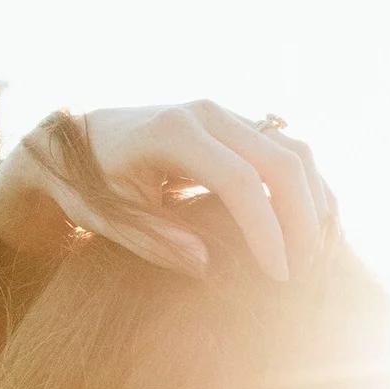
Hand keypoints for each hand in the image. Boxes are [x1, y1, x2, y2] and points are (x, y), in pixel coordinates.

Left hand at [0, 102, 333, 282]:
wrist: (78, 139)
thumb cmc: (89, 185)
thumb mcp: (109, 218)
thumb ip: (156, 240)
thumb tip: (207, 265)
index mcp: (171, 133)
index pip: (238, 180)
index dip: (266, 230)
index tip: (278, 275)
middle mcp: (205, 113)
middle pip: (279, 161)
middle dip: (301, 220)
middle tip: (302, 272)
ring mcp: (224, 113)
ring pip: (293, 150)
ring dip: (312, 202)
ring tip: (310, 254)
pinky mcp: (235, 123)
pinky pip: (286, 148)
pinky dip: (305, 186)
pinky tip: (306, 226)